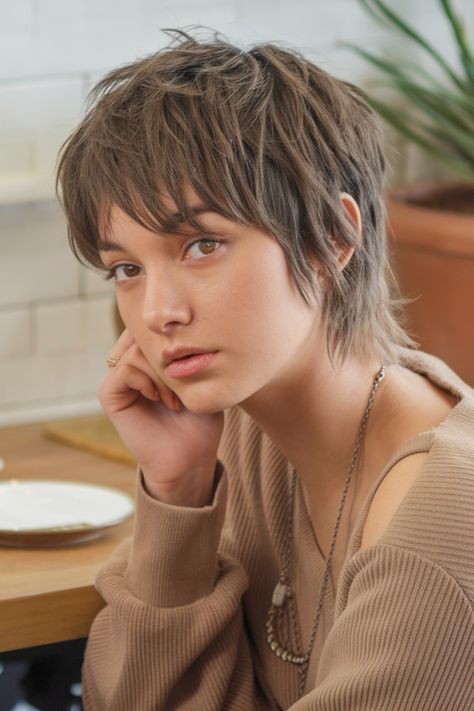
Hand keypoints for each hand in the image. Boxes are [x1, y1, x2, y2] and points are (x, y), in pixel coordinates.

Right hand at [100, 329, 223, 505]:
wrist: (190, 457)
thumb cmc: (201, 419)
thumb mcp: (202, 376)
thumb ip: (190, 348)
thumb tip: (186, 319)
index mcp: (149, 356)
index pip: (153, 325)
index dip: (173, 336)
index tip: (193, 361)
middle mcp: (129, 363)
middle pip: (143, 333)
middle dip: (168, 355)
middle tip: (185, 382)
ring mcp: (117, 377)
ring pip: (136, 350)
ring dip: (162, 372)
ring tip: (176, 398)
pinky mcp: (109, 393)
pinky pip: (125, 368)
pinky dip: (148, 381)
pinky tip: (161, 399)